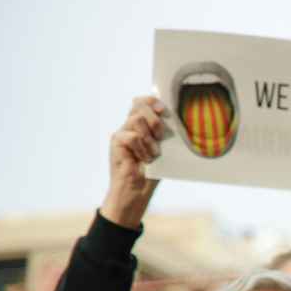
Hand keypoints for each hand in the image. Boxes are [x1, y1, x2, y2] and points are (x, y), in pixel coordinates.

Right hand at [101, 95, 165, 229]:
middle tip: (160, 137)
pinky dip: (142, 148)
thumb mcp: (164, 149)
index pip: (141, 102)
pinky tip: (144, 159)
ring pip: (137, 120)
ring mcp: (122, 132)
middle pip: (139, 106)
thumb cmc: (153, 171)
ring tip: (153, 153)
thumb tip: (174, 119)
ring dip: (150, 138)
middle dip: (155, 120)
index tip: (163, 109)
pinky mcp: (116, 141)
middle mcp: (130, 126)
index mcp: (142, 125)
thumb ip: (165, 133)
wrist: (138, 189)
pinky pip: (132, 136)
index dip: (151, 100)